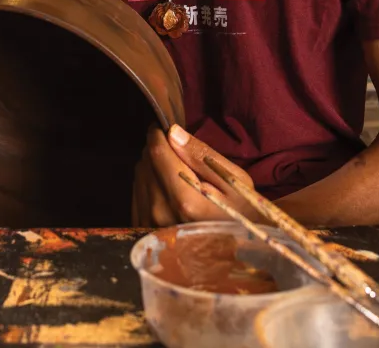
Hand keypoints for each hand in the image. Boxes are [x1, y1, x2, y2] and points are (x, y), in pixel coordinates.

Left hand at [131, 124, 259, 226]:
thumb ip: (201, 155)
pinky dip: (148, 184)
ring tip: (175, 171)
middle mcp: (161, 213)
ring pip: (138, 177)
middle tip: (176, 150)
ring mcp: (150, 224)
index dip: (158, 133)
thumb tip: (173, 132)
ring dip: (152, 166)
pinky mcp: (144, 231)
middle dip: (157, 149)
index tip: (164, 127)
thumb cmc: (242, 213)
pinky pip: (136, 195)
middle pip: (145, 163)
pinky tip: (167, 188)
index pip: (157, 153)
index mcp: (185, 200)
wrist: (242, 251)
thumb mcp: (232, 180)